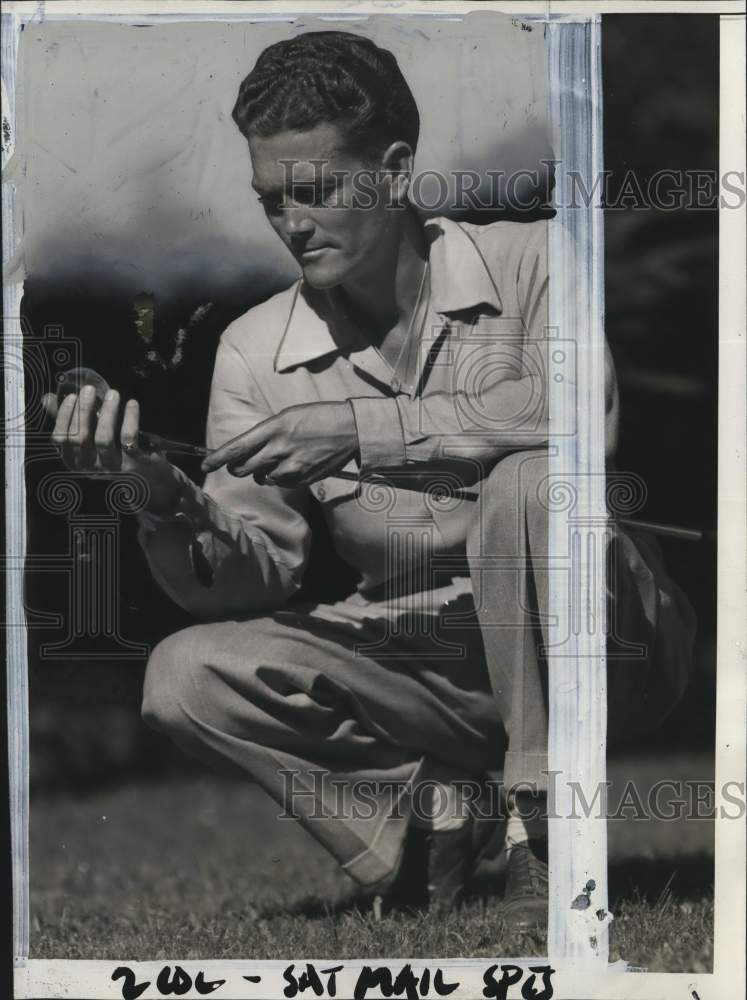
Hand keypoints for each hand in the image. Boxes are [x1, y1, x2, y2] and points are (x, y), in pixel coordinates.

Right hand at [43, 386, 185, 513]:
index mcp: (75, 461)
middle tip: (89, 389)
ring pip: (104, 438)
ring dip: (107, 413)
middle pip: (79, 438)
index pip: (61, 439)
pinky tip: (132, 404)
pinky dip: (130, 419)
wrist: (150, 482)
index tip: (72, 395)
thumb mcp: (90, 441)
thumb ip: (69, 420)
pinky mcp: (135, 464)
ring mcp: (113, 467)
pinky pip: (129, 439)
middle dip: (83, 411)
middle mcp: (91, 467)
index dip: (64, 416)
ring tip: (113, 393)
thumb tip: (47, 398)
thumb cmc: (114, 455)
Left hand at [201, 401, 358, 486]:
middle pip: (243, 469)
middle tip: (241, 464)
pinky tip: (292, 464)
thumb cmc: (318, 418)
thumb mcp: (287, 416)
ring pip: (261, 478)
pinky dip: (280, 477)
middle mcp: (279, 449)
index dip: (218, 458)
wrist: (350, 430)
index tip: (206, 465)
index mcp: (273, 428)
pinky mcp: (302, 479)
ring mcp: (291, 467)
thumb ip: (266, 433)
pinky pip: (280, 483)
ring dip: (262, 472)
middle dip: (237, 468)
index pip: (237, 447)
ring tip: (277, 459)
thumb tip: (247, 450)